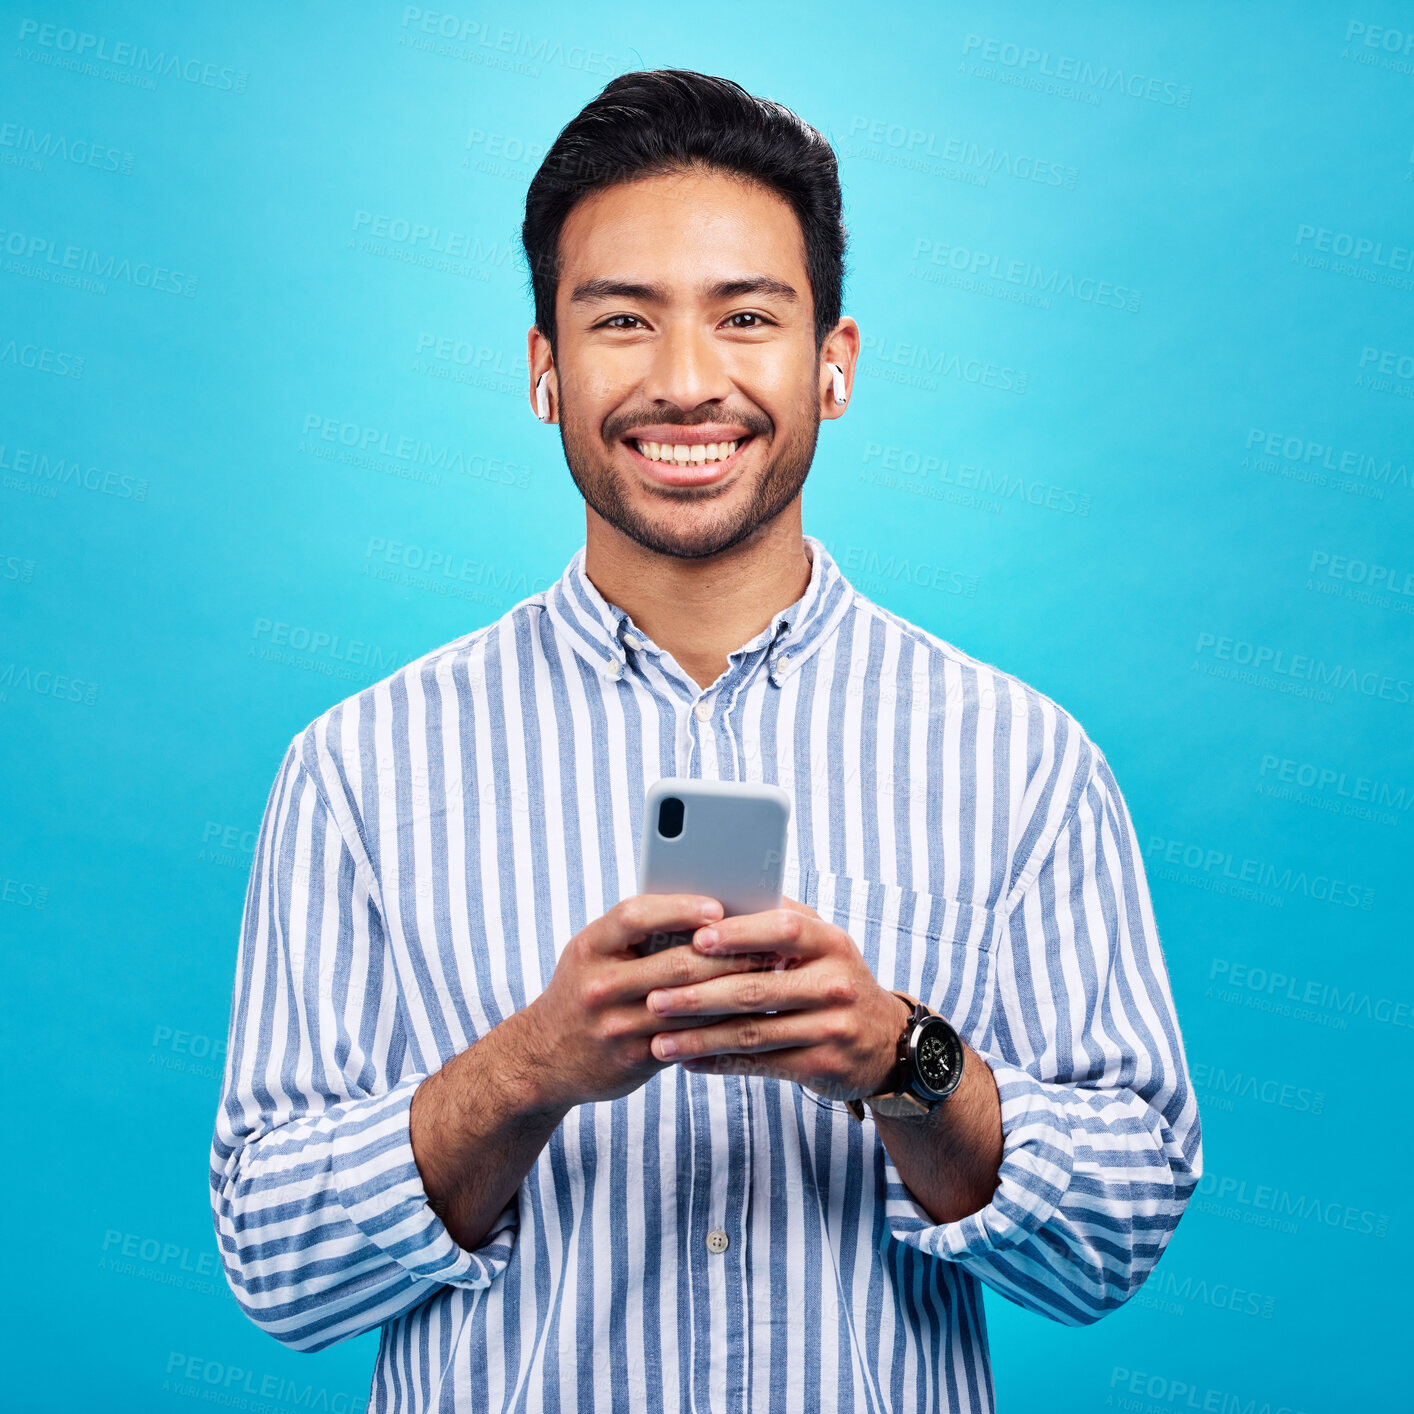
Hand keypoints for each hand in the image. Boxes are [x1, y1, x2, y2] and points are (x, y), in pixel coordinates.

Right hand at [522, 894, 781, 1110]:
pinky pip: (689, 1039)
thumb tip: (708, 910)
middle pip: (674, 964)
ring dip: (736, 989)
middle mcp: (599, 986)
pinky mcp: (634, 1060)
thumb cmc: (583, 989)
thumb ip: (637, 934)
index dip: (678, 909)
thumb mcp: (593, 953)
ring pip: (689, 1005)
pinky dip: (723, 1024)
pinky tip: (753, 1013)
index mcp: (589, 947)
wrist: (542, 1058)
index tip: (717, 906)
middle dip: (727, 952)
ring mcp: (616, 1026)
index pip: (634, 916)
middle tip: (771, 941)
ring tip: (773, 974)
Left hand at [641, 896, 912, 1102]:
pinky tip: (688, 1060)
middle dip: (698, 994)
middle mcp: (835, 983)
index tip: (694, 938)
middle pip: (756, 988)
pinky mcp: (822, 1066)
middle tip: (653, 997)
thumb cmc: (833, 979)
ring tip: (659, 1039)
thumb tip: (717, 893)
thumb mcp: (822, 945)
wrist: (885, 1040)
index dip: (738, 933)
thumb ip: (778, 920)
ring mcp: (832, 1028)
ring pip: (753, 1033)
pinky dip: (720, 1063)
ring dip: (700, 1037)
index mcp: (831, 943)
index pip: (783, 929)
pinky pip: (761, 1064)